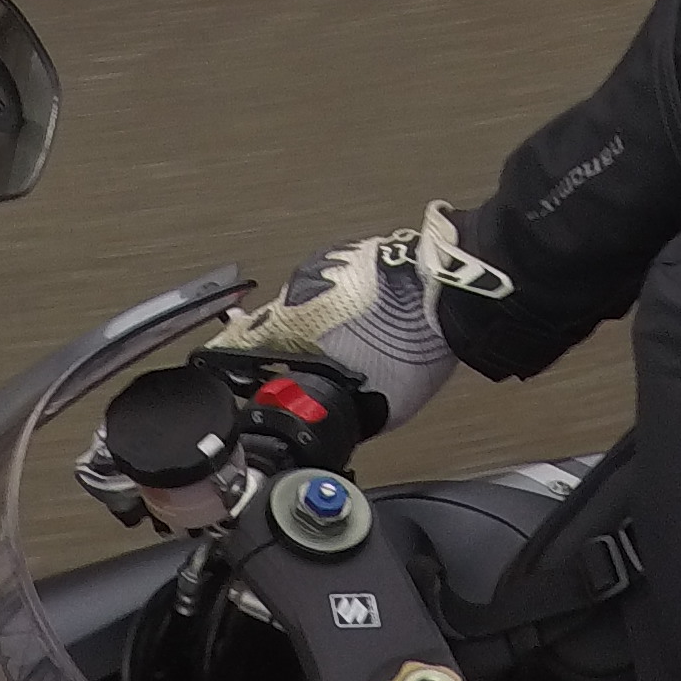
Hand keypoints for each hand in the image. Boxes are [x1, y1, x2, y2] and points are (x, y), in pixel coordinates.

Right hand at [208, 202, 514, 435]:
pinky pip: (333, 285)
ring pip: (304, 303)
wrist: (457, 291)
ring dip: (314, 325)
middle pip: (271, 324)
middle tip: (302, 374)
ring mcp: (328, 264)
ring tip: (344, 350)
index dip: (228, 364)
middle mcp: (300, 288)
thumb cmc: (415, 342)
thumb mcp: (373, 408)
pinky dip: (340, 305)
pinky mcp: (355, 252)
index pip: (234, 345)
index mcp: (290, 323)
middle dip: (282, 349)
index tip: (223, 374)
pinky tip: (365, 324)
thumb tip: (328, 427)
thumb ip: (336, 414)